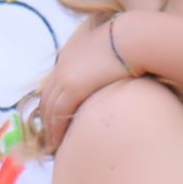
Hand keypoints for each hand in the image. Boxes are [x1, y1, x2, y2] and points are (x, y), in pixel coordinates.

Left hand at [31, 16, 137, 153]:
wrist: (135, 38)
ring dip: (49, 128)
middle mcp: (63, 64)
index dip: (52, 104)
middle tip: (51, 138)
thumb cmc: (134, 45)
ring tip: (54, 145)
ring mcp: (66, 75)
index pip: (54, 85)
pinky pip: (58, 112)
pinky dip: (56, 128)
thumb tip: (117, 75)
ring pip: (49, 107)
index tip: (56, 121)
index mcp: (71, 55)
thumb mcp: (114, 52)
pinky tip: (59, 141)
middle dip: (47, 119)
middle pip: (47, 97)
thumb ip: (107, 64)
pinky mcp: (73, 86)